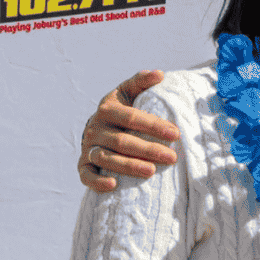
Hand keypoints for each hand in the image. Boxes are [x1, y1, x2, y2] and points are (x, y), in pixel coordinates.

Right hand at [78, 71, 180, 190]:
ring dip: (128, 166)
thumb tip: (160, 74)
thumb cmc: (120, 110)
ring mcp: (88, 147)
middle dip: (148, 149)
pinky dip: (97, 181)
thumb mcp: (128, 92)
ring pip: (106, 158)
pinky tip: (113, 185)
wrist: (96, 126)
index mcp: (107, 109)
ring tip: (150, 172)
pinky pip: (86, 175)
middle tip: (171, 158)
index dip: (154, 126)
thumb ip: (142, 82)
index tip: (176, 134)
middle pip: (122, 141)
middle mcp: (96, 128)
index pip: (132, 118)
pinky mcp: (83, 164)